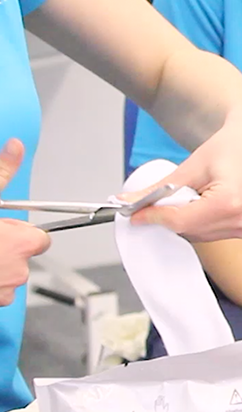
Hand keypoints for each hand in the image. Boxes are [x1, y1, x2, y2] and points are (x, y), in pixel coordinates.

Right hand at [0, 139, 50, 304]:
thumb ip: (1, 172)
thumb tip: (15, 147)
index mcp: (23, 244)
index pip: (40, 238)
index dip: (19, 232)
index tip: (2, 229)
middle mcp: (20, 271)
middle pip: (22, 256)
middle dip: (4, 249)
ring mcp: (3, 292)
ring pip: (6, 276)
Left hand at [129, 109, 241, 241]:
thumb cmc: (227, 148)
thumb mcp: (190, 166)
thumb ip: (157, 189)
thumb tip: (125, 202)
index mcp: (229, 203)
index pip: (180, 221)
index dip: (153, 217)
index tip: (134, 214)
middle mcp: (240, 219)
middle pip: (187, 230)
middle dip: (165, 218)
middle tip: (151, 204)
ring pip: (196, 234)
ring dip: (181, 221)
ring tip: (180, 198)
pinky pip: (208, 233)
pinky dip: (194, 222)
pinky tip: (196, 204)